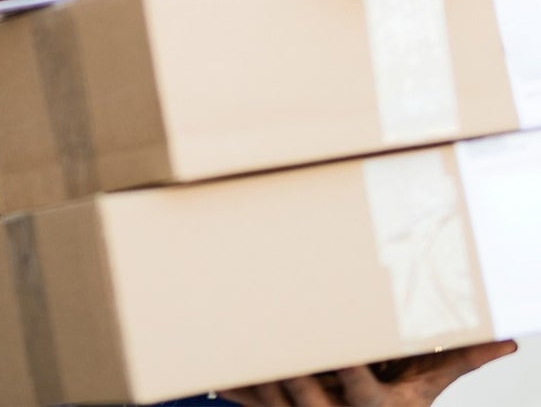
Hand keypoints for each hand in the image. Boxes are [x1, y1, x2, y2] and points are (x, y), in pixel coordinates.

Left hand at [222, 341, 517, 405]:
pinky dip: (233, 386)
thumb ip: (458, 362)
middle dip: (284, 356)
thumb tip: (505, 339)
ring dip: (249, 367)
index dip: (338, 358)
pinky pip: (251, 404)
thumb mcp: (427, 394)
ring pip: (271, 395)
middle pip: (303, 385)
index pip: (353, 379)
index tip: (324, 327)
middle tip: (260, 315)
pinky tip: (209, 365)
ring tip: (223, 329)